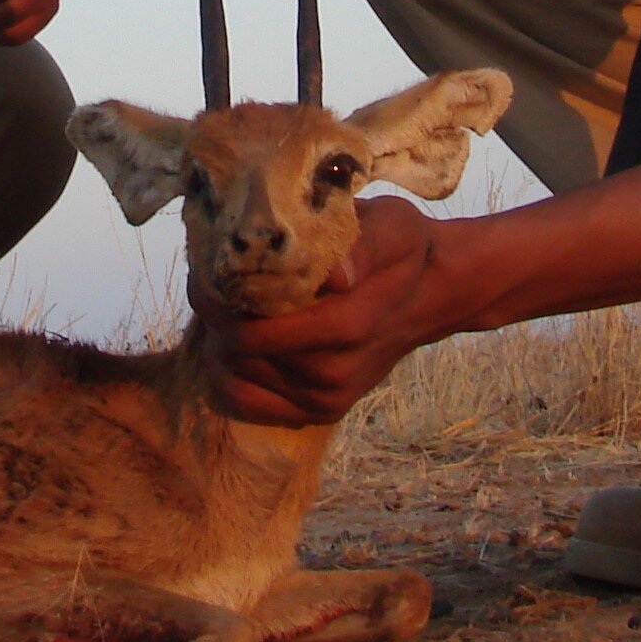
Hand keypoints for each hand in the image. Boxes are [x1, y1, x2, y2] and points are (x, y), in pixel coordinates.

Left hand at [197, 197, 459, 425]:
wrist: (431, 294)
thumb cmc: (403, 250)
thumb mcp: (392, 229)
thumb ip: (362, 248)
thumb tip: (337, 276)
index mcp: (346, 327)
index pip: (250, 327)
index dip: (215, 296)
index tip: (208, 265)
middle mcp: (333, 373)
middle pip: (236, 351)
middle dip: (214, 314)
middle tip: (213, 280)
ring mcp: (325, 398)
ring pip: (235, 377)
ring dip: (220, 341)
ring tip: (229, 306)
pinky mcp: (319, 412)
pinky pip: (249, 404)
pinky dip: (232, 374)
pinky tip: (240, 341)